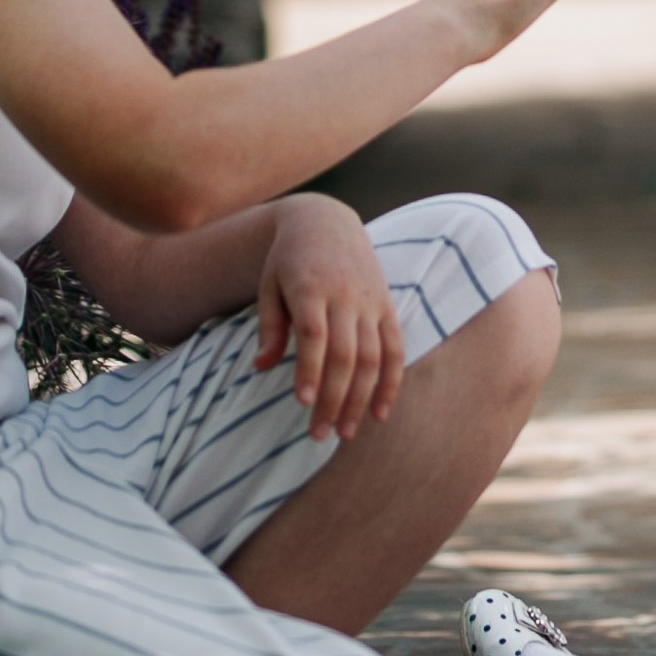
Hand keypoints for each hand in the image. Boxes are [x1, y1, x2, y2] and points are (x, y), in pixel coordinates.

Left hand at [254, 196, 404, 441]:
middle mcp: (345, 295)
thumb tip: (260, 367)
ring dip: (361, 399)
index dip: (310, 370)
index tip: (303, 402)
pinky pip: (395, 349)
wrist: (326, 221)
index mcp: (311, 286)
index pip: (314, 334)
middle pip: (345, 354)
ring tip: (345, 433)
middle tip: (319, 434)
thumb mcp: (269, 283)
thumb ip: (269, 326)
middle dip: (334, 399)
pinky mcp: (386, 306)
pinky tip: (380, 413)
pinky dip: (391, 382)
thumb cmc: (289, 259)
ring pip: (372, 357)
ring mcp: (370, 301)